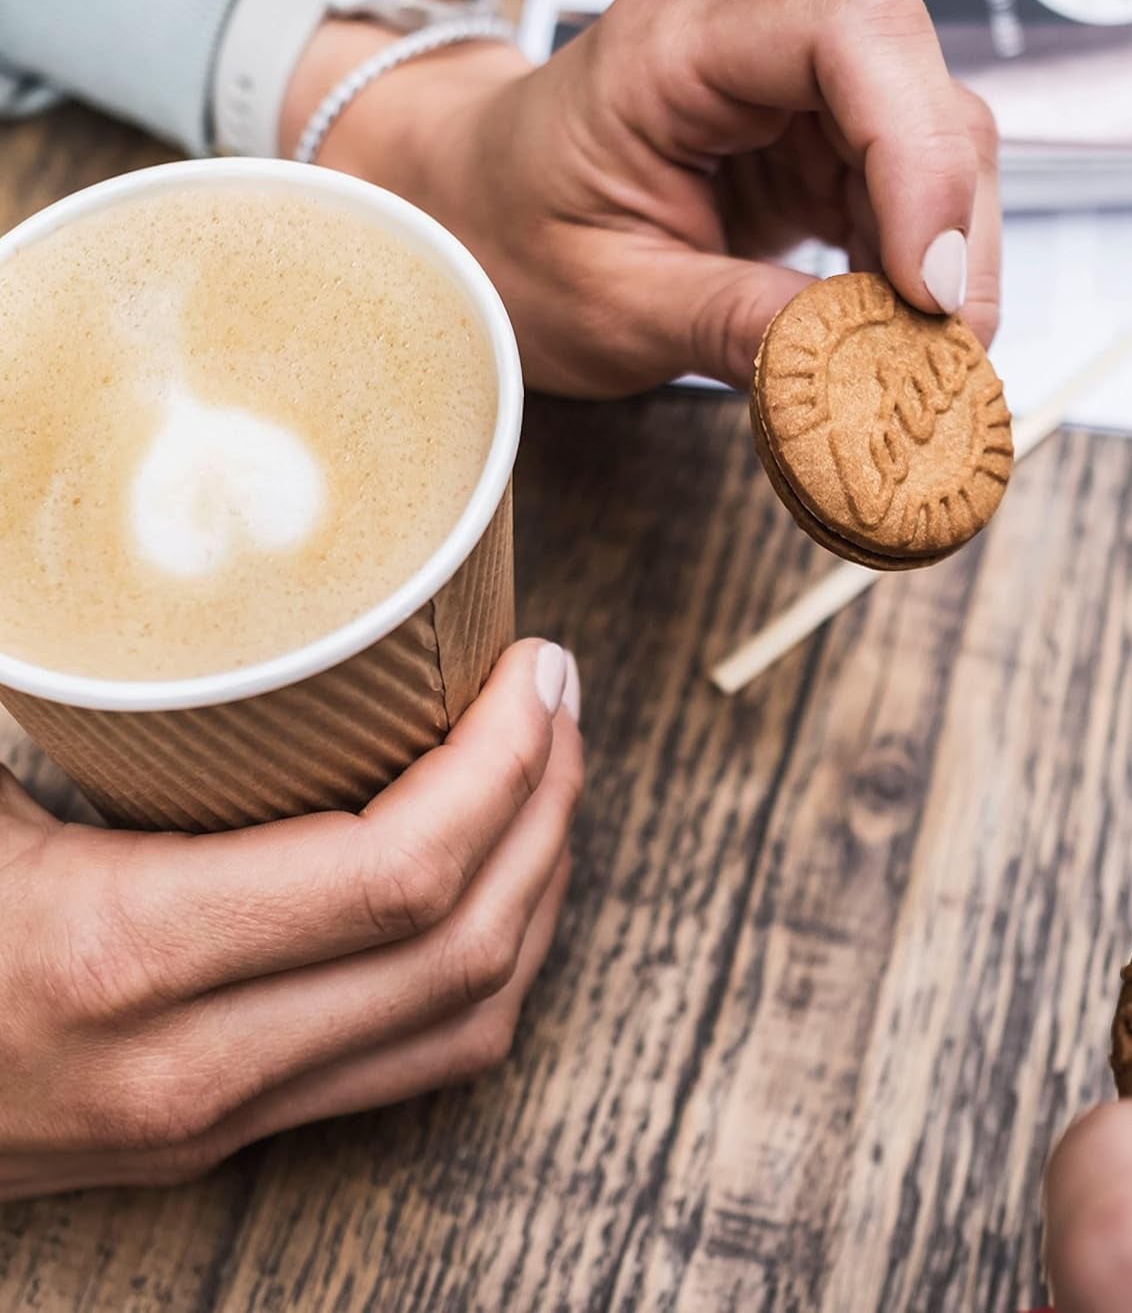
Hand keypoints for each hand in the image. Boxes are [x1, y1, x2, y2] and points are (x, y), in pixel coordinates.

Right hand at [0, 638, 580, 1200]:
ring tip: (551, 772)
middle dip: (547, 805)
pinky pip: (417, 1062)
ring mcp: (215, 1120)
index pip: (401, 875)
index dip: (505, 763)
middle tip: (559, 697)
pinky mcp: (222, 1134)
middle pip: (466, 945)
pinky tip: (497, 877)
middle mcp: (190, 1066)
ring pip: (466, 1017)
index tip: (536, 668)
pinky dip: (492, 962)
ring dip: (539, 886)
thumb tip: (82, 518)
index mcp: (118, 957)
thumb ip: (48, 664)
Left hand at [284, 0, 999, 395]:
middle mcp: (754, 28)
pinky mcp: (820, 133)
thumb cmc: (516, 233)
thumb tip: (858, 369)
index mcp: (680, 36)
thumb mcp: (614, 303)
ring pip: (937, 143)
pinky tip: (892, 326)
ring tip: (910, 356)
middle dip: (950, 230)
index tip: (928, 286)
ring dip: (945, 259)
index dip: (919, 158)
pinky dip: (918, 266)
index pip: (855, 37)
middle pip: (920, 92)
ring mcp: (796, 77)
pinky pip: (911, 188)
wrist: (482, 215)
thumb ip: (735, 324)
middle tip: (943, 354)